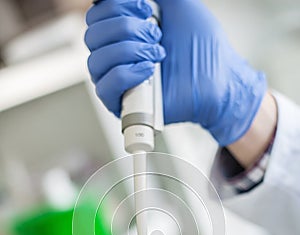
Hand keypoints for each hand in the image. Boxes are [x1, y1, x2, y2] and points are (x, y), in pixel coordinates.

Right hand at [85, 0, 266, 145]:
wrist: (218, 79)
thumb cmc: (202, 48)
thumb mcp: (178, 5)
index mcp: (122, 33)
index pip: (96, 16)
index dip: (116, 7)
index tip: (145, 7)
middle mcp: (116, 56)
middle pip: (92, 36)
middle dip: (126, 29)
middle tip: (156, 34)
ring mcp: (119, 81)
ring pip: (96, 61)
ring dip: (129, 51)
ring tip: (158, 54)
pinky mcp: (124, 105)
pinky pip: (106, 88)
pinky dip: (126, 74)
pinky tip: (149, 70)